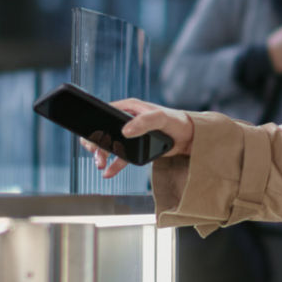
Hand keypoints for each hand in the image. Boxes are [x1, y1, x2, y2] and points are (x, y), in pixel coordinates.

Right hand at [80, 98, 194, 178]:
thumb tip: (126, 130)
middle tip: (95, 155)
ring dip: (103, 155)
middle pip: (104, 131)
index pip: (106, 113)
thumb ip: (144, 122)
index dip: (95, 124)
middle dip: (96, 143)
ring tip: (101, 165)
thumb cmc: (178, 122)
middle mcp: (128, 120)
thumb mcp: (161, 118)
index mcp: (130, 108)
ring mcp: (131, 134)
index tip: (91, 137)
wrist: (190, 137)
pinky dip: (114, 165)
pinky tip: (108, 173)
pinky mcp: (136, 147)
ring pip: (110, 145)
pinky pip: (121, 156)